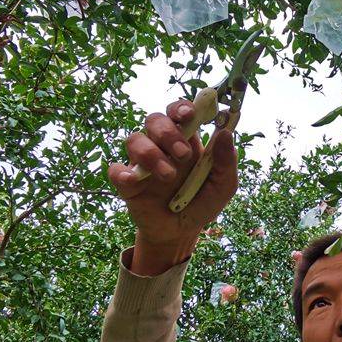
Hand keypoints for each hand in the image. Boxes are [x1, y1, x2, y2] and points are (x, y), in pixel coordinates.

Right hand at [108, 99, 237, 253]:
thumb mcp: (223, 186)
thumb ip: (226, 162)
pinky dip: (122, 173)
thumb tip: (226, 134)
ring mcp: (142, 164)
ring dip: (151, 154)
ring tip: (169, 176)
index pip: (178, 113)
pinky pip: (115, 170)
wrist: (181, 233)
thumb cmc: (202, 203)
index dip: (180, 107)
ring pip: (134, 140)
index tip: (189, 114)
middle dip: (168, 132)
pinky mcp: (127, 184)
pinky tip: (134, 181)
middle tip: (184, 155)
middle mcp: (162, 147)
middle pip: (154, 120)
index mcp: (185, 141)